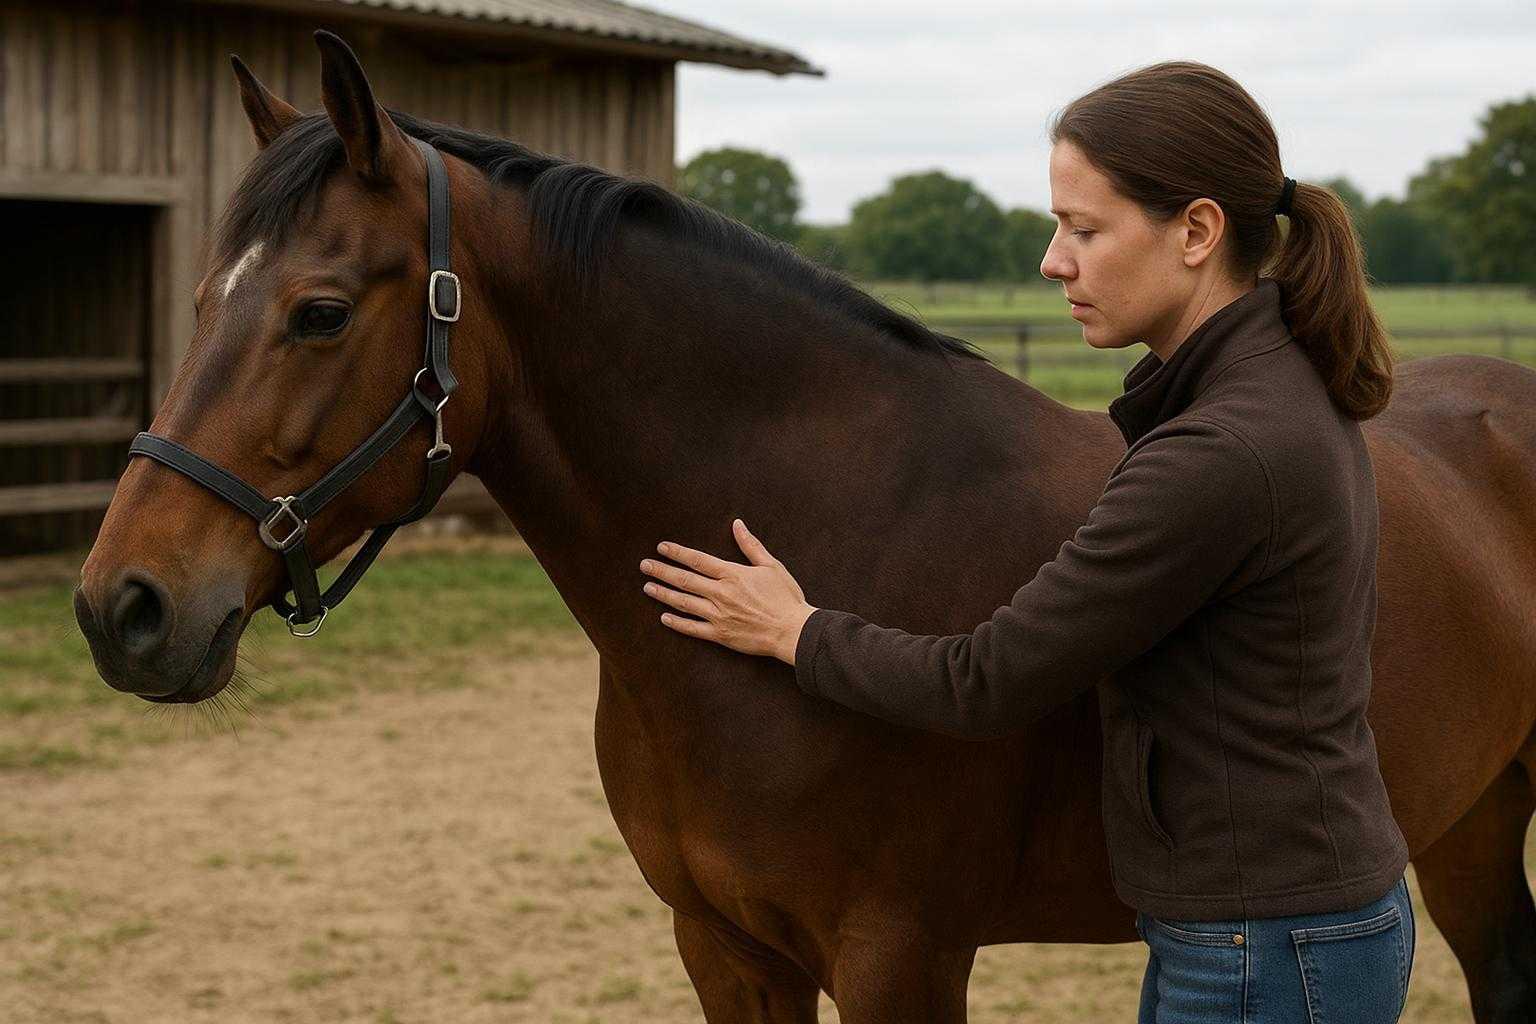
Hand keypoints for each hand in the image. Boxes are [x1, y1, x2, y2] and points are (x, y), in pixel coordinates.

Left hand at [640, 518, 816, 664]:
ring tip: (648, 587)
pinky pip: (693, 629)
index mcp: (732, 575)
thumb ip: (751, 545)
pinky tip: (664, 617)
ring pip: (684, 603)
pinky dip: (677, 623)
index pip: (698, 560)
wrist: (793, 631)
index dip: (677, 553)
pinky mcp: (721, 635)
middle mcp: (721, 594)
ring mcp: (718, 615)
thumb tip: (737, 524)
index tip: (662, 548)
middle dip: (662, 571)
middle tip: (644, 565)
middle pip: (684, 580)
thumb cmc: (786, 597)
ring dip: (663, 594)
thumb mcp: (771, 566)